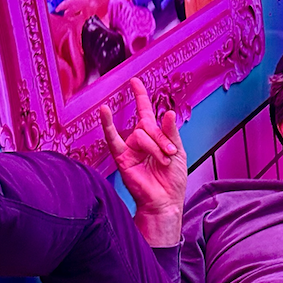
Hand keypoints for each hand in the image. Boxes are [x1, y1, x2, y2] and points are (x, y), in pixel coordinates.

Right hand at [100, 76, 186, 244]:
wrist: (165, 201)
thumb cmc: (172, 181)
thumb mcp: (178, 152)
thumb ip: (171, 133)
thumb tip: (167, 113)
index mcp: (154, 137)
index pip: (145, 111)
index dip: (140, 96)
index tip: (135, 81)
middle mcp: (140, 140)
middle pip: (147, 125)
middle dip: (162, 139)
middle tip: (170, 155)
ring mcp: (130, 148)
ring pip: (140, 134)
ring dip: (155, 148)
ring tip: (163, 162)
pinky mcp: (122, 158)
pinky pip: (112, 138)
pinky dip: (107, 124)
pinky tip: (104, 111)